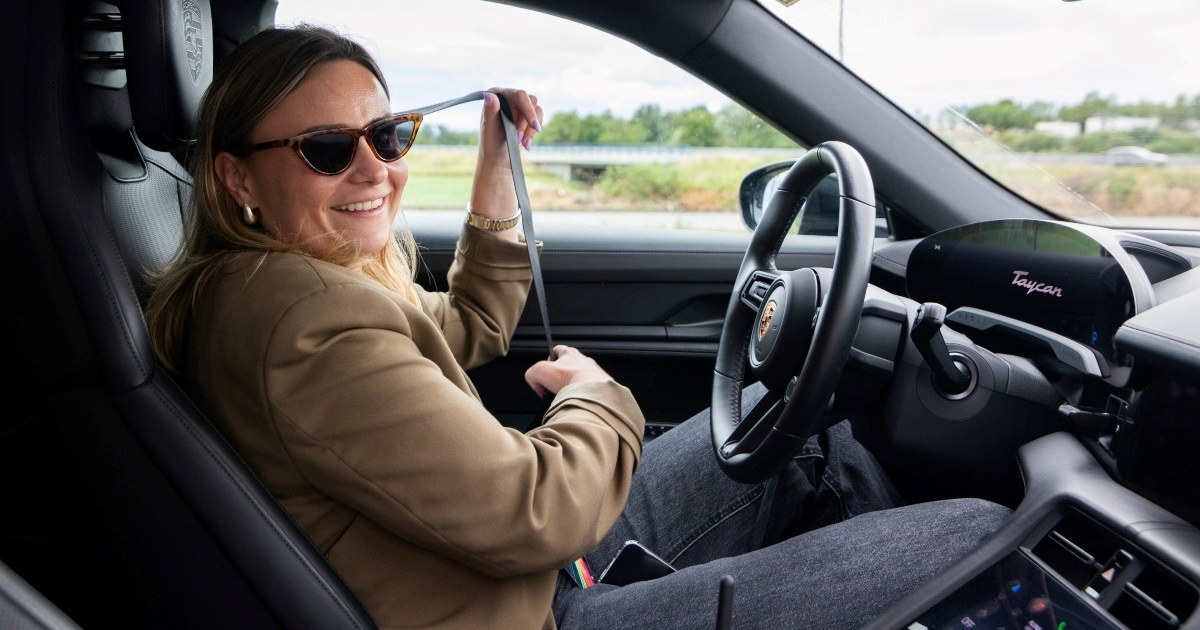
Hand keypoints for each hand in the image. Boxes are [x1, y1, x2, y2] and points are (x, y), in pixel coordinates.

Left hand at [469, 88, 542, 241]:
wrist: (497, 161)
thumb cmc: (490, 144)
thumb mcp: (490, 128)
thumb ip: (491, 110)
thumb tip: (490, 96)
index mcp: (496, 94)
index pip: (520, 94)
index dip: (528, 110)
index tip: (535, 127)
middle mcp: (507, 97)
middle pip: (531, 100)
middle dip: (528, 122)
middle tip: (519, 138)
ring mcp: (517, 106)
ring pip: (537, 109)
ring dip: (531, 128)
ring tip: (521, 142)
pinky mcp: (524, 116)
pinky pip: (538, 118)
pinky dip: (533, 132)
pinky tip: (525, 144)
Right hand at [524, 346, 613, 397]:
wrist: (590, 391)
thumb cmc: (570, 378)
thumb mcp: (539, 371)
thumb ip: (531, 374)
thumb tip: (535, 384)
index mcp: (570, 354)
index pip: (558, 350)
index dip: (549, 358)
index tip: (546, 369)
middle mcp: (583, 361)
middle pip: (569, 364)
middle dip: (560, 374)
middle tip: (553, 384)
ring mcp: (593, 373)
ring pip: (579, 376)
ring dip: (571, 384)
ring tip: (564, 394)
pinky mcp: (599, 386)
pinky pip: (587, 389)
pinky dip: (580, 394)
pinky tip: (575, 399)